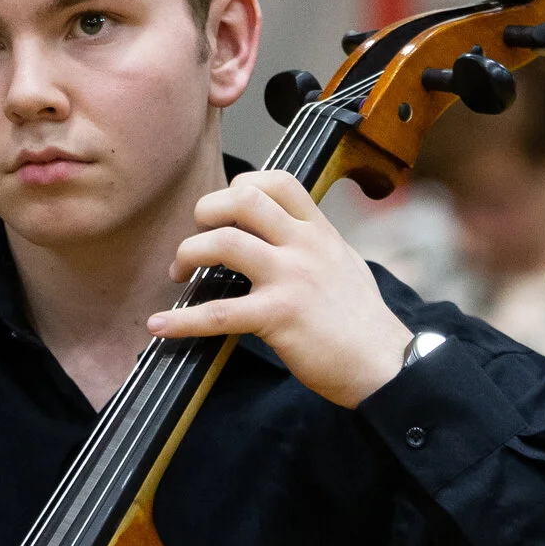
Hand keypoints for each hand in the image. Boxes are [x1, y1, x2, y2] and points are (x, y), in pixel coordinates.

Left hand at [147, 171, 412, 407]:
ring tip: (180, 275)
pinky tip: (159, 328)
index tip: (225, 210)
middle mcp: (304, 245)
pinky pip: (218, 312)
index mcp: (319, 231)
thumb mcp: (344, 265)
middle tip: (196, 238)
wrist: (385, 364)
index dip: (240, 186)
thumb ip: (313, 245)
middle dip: (205, 212)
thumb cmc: (362, 321)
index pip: (276, 182)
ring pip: (223, 244)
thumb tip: (283, 236)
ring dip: (189, 254)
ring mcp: (291, 278)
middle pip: (242, 200)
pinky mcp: (278, 316)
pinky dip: (182, 321)